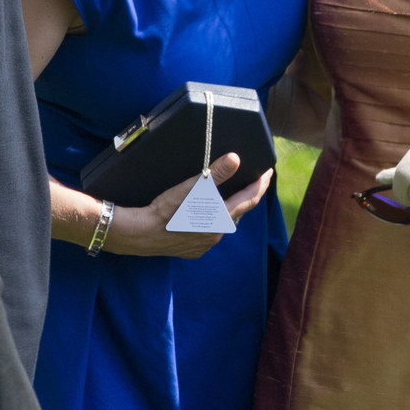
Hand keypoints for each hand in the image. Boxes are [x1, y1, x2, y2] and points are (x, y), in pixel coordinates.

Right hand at [106, 153, 273, 257]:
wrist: (140, 233)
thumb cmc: (165, 208)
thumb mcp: (191, 187)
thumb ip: (216, 173)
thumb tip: (235, 158)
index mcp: (221, 218)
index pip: (250, 199)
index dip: (261, 184)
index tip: (269, 172)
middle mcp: (217, 234)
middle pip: (237, 212)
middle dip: (244, 196)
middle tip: (249, 180)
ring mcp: (205, 245)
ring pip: (222, 224)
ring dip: (226, 210)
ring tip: (226, 196)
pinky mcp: (192, 251)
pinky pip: (208, 234)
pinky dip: (210, 222)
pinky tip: (203, 214)